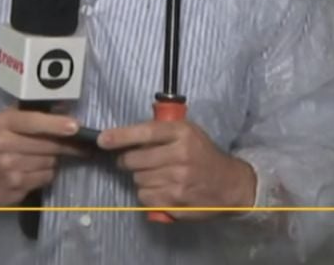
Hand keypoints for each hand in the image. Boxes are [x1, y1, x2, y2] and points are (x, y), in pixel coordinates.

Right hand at [0, 107, 89, 205]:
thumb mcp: (5, 122)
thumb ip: (31, 114)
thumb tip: (64, 107)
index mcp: (2, 124)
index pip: (32, 122)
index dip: (55, 124)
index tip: (75, 127)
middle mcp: (3, 146)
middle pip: (48, 145)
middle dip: (66, 144)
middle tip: (78, 144)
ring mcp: (8, 169)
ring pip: (49, 162)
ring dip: (53, 160)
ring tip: (43, 157)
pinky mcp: (14, 188)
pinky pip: (45, 178)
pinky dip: (45, 174)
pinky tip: (35, 170)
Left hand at [98, 120, 255, 220]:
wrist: (231, 184)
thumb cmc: (203, 155)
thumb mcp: (188, 133)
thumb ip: (160, 132)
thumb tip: (123, 136)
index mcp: (182, 133)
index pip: (144, 133)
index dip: (119, 137)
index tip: (103, 140)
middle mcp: (180, 155)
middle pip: (134, 159)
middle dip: (128, 161)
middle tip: (135, 161)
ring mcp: (178, 180)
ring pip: (137, 179)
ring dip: (140, 178)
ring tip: (157, 175)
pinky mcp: (175, 201)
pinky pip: (145, 197)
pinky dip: (148, 194)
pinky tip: (162, 189)